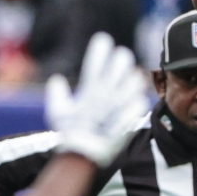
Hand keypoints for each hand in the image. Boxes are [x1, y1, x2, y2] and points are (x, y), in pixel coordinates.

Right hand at [45, 32, 148, 164]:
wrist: (84, 155)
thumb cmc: (70, 134)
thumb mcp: (57, 112)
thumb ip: (56, 93)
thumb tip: (56, 80)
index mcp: (90, 88)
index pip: (96, 58)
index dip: (100, 45)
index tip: (102, 40)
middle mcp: (107, 92)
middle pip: (121, 62)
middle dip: (121, 57)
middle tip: (120, 59)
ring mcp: (121, 104)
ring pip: (135, 79)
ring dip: (133, 76)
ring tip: (131, 78)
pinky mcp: (130, 116)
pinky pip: (140, 101)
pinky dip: (138, 98)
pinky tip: (135, 99)